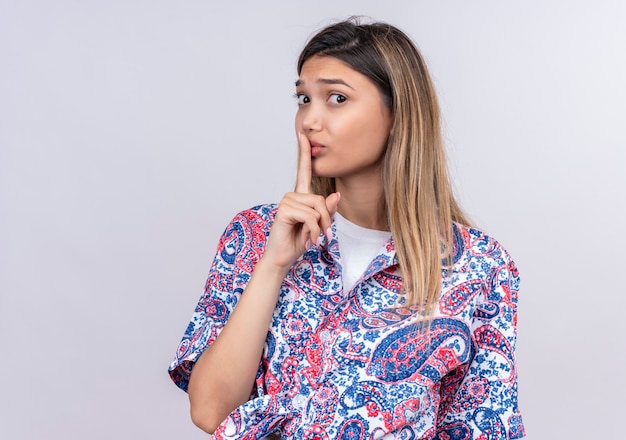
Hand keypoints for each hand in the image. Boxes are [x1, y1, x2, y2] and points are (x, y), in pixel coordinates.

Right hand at [262, 133, 339, 270]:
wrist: (283, 257)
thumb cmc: (299, 241)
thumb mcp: (319, 226)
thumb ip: (327, 211)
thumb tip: (335, 195)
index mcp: (301, 196)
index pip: (304, 170)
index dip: (304, 152)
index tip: (302, 134)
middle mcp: (293, 195)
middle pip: (321, 199)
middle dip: (326, 219)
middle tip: (323, 235)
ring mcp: (287, 201)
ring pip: (317, 208)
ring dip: (319, 227)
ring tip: (312, 238)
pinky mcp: (285, 210)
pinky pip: (310, 217)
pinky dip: (313, 231)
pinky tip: (307, 239)